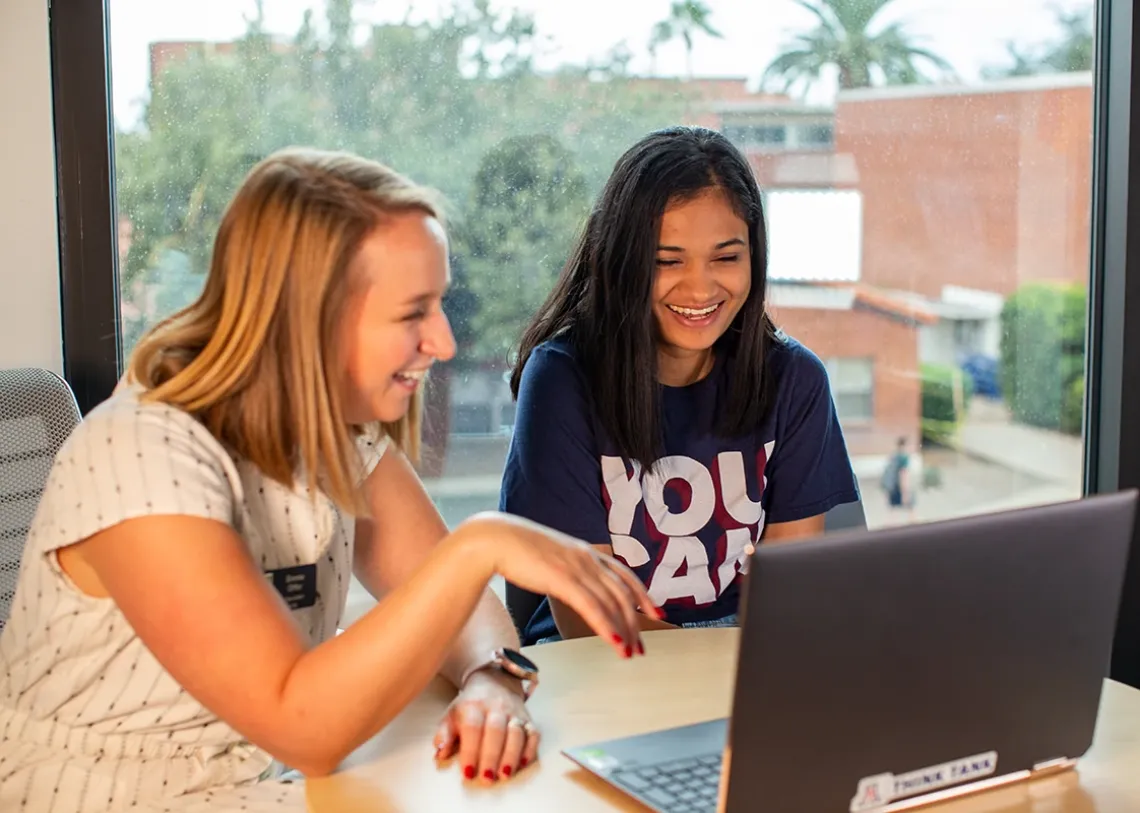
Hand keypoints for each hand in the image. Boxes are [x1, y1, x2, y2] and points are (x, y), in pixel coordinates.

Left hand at [433, 668, 538, 781]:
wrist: (493, 681)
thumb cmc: (469, 705)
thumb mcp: (451, 715)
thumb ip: (444, 735)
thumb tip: (440, 753)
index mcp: (473, 706)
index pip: (472, 727)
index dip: (470, 751)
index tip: (467, 772)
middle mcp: (496, 707)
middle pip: (496, 730)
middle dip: (492, 756)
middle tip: (487, 778)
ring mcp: (514, 713)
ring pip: (516, 733)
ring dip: (512, 755)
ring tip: (505, 775)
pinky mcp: (528, 718)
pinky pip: (533, 733)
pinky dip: (530, 749)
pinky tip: (522, 764)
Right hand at [459, 513, 661, 657]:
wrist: (495, 537)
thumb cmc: (517, 548)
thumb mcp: (552, 557)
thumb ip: (567, 569)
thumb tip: (571, 584)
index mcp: (587, 552)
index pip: (625, 575)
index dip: (643, 596)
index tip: (656, 614)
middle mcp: (588, 558)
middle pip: (622, 594)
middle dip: (635, 623)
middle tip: (641, 647)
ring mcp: (577, 568)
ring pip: (610, 603)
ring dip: (623, 631)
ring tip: (628, 653)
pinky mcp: (563, 579)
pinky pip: (592, 607)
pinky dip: (606, 626)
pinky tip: (614, 642)